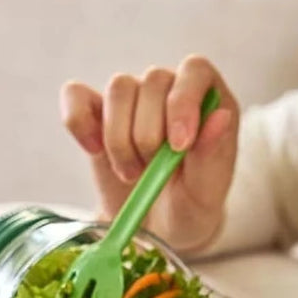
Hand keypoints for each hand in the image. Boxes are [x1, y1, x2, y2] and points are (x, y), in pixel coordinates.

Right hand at [60, 57, 238, 252]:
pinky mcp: (97, 114)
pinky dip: (79, 121)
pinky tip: (92, 150)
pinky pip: (76, 95)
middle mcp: (172, 90)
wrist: (157, 227)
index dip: (183, 101)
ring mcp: (134, 99)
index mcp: (210, 101)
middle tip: (153, 174)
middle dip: (149, 134)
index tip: (178, 146)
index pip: (195, 70)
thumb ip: (212, 154)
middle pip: (153, 80)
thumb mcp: (207, 190)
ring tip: (131, 174)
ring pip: (119, 88)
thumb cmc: (191, 205)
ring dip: (120, 138)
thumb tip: (221, 115)